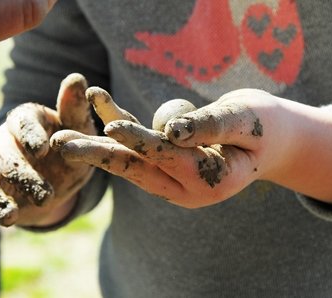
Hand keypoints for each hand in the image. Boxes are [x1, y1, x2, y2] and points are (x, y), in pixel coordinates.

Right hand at [0, 73, 94, 241]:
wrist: (61, 179)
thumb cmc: (71, 149)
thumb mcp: (78, 131)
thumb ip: (74, 110)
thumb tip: (77, 77)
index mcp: (26, 121)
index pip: (22, 121)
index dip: (30, 134)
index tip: (43, 148)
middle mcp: (3, 142)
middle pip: (5, 156)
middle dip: (23, 176)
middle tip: (46, 196)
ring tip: (10, 218)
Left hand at [51, 88, 331, 208]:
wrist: (270, 142)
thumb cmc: (264, 126)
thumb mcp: (244, 120)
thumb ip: (209, 126)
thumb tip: (169, 129)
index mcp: (212, 182)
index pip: (169, 158)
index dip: (141, 142)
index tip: (112, 127)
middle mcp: (188, 190)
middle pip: (138, 169)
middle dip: (100, 155)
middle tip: (62, 145)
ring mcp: (176, 184)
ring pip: (132, 164)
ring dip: (99, 148)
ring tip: (63, 138)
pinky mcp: (168, 170)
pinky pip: (139, 152)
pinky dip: (120, 134)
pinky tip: (99, 110)